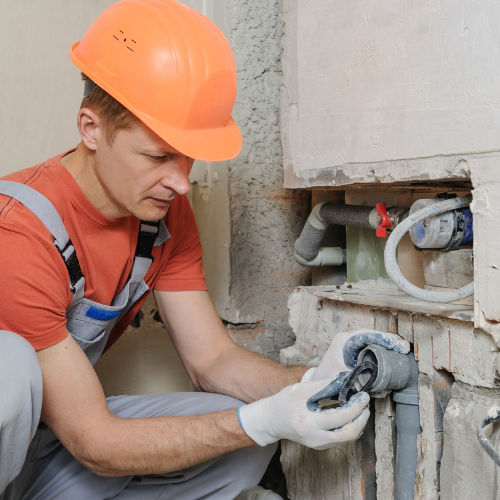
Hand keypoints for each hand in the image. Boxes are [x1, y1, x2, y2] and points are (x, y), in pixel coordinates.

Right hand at [238, 379, 369, 449]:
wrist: (273, 420)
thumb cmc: (285, 403)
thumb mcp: (301, 389)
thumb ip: (323, 385)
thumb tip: (344, 379)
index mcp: (309, 423)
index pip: (341, 417)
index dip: (356, 407)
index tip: (363, 396)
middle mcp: (315, 438)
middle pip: (349, 434)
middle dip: (362, 418)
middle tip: (365, 403)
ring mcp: (318, 444)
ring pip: (347, 438)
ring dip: (357, 423)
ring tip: (359, 407)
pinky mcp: (321, 445)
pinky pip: (341, 438)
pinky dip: (349, 426)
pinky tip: (349, 414)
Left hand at [302, 329, 409, 382]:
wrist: (319, 384)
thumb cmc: (327, 380)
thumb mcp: (342, 379)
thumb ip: (358, 380)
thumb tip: (377, 385)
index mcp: (343, 341)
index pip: (365, 335)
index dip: (382, 338)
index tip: (395, 343)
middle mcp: (349, 340)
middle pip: (373, 337)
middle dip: (389, 341)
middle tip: (404, 347)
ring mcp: (354, 347)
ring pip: (374, 343)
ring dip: (388, 347)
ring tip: (403, 350)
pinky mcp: (359, 354)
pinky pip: (373, 350)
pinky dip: (384, 354)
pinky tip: (396, 356)